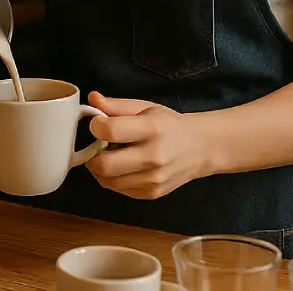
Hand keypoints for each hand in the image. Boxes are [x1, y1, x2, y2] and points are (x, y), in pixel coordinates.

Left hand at [84, 92, 203, 199]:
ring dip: (101, 169)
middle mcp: (153, 156)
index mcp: (152, 128)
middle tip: (97, 146)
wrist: (200, 148)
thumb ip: (116, 105)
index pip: (110, 131)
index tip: (97, 124)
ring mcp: (153, 179)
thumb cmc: (169, 125)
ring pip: (107, 181)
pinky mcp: (152, 194)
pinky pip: (118, 190)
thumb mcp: (145, 107)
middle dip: (92, 155)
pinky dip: (114, 178)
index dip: (96, 126)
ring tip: (113, 155)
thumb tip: (92, 99)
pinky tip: (124, 166)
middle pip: (104, 165)